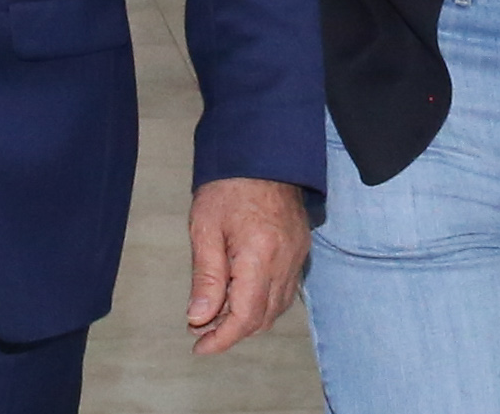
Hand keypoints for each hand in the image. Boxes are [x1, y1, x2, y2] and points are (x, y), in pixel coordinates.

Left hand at [186, 177, 308, 354]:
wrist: (262, 152)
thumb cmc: (228, 186)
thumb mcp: (205, 228)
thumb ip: (205, 277)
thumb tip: (199, 318)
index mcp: (259, 255)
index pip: (245, 316)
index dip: (221, 339)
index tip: (199, 346)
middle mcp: (285, 261)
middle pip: (263, 318)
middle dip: (232, 331)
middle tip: (200, 329)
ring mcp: (297, 256)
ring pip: (277, 308)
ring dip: (248, 319)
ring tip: (216, 314)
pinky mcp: (300, 249)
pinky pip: (286, 290)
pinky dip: (263, 302)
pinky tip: (240, 295)